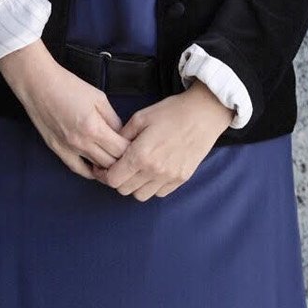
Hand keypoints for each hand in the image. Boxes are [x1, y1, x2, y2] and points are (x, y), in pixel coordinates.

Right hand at [0, 42, 128, 178]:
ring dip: (108, 167)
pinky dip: (90, 172)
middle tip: (131, 156)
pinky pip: (78, 169)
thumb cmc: (68, 86)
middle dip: (123, 161)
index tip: (139, 147)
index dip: (133, 151)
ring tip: (118, 163)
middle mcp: (81, 143)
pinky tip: (98, 169)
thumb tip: (122, 134)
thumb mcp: (98, 98)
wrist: (38, 85)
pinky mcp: (58, 150)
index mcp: (94, 128)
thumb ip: (113, 119)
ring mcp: (68, 149)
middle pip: (110, 163)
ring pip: (96, 169)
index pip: (121, 150)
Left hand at [95, 82, 232, 200]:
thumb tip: (112, 147)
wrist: (203, 114)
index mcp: (141, 155)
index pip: (113, 179)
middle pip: (124, 190)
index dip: (104, 174)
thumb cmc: (172, 112)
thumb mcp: (141, 117)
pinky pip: (159, 193)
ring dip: (135, 185)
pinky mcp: (181, 179)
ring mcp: (169, 177)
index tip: (104, 167)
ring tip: (137, 169)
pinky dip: (152, 186)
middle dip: (118, 179)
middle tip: (119, 166)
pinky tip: (153, 171)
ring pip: (141, 195)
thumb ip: (123, 135)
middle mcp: (154, 171)